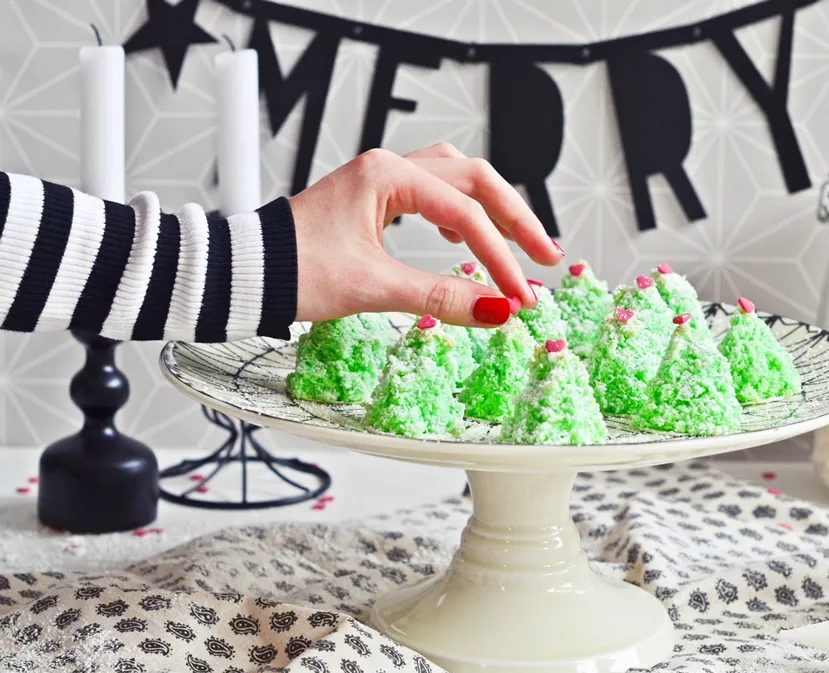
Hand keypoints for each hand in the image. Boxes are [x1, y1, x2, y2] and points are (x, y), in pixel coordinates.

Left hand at [289, 143, 562, 326]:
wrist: (244, 271)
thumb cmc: (291, 269)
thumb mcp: (372, 286)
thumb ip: (439, 296)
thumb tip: (494, 311)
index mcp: (387, 176)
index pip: (465, 213)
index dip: (500, 257)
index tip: (519, 295)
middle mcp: (388, 168)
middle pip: (474, 180)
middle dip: (514, 219)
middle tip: (546, 256)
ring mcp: (381, 179)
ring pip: (455, 180)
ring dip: (490, 209)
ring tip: (519, 243)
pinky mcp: (373, 197)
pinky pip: (432, 192)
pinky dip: (459, 211)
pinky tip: (464, 233)